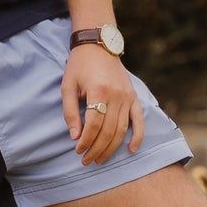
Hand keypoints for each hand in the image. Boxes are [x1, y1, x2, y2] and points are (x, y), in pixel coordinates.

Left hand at [62, 44, 143, 164]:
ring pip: (122, 130)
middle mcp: (116, 95)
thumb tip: (75, 137)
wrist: (99, 45)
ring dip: (111, 148)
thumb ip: (70, 112)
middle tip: (87, 161)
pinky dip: (137, 136)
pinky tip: (131, 150)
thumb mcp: (68, 86)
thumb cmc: (79, 66)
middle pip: (108, 131)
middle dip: (97, 149)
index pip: (93, 125)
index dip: (85, 141)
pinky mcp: (133, 97)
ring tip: (100, 159)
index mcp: (98, 91)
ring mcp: (127, 97)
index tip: (78, 151)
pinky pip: (139, 120)